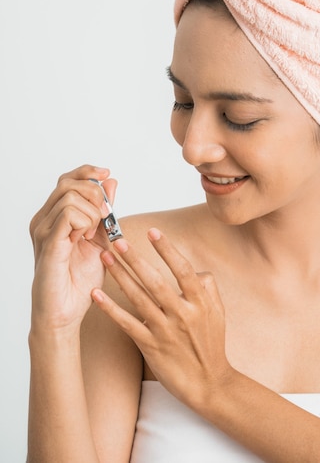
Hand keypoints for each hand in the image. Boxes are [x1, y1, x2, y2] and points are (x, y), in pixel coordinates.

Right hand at [30, 165, 117, 332]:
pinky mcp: (48, 243)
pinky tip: (85, 238)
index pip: (67, 179)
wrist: (66, 313)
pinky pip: (68, 215)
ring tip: (91, 234)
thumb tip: (111, 181)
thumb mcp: (99, 239)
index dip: (88, 172)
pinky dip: (85, 222)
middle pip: (68, 183)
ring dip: (92, 212)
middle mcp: (43, 220)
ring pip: (71, 197)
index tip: (107, 175)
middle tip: (104, 216)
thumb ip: (104, 211)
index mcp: (53, 217)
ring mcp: (43, 230)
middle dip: (95, 194)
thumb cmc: (79, 280)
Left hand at [91, 229, 231, 411]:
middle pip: (155, 281)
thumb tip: (193, 269)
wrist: (209, 384)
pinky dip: (111, 309)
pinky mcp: (151, 346)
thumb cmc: (211, 344)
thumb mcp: (218, 311)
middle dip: (135, 259)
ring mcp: (165, 331)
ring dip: (120, 276)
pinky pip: (127, 324)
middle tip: (118, 241)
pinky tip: (97, 295)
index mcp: (199, 302)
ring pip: (138, 299)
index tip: (153, 231)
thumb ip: (207, 286)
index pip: (183, 270)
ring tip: (105, 258)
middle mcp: (182, 314)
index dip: (168, 250)